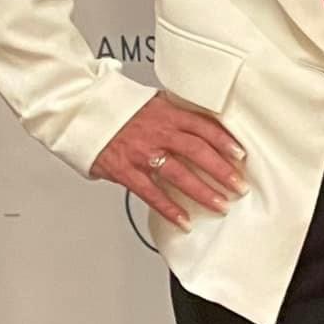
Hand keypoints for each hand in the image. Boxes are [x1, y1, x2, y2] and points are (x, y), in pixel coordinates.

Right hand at [91, 94, 245, 229]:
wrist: (83, 113)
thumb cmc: (120, 110)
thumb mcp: (153, 103)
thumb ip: (177, 115)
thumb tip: (205, 125)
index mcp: (167, 114)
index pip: (203, 127)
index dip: (224, 141)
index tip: (241, 154)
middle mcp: (157, 132)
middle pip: (197, 151)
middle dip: (221, 171)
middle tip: (239, 186)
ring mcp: (142, 153)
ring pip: (179, 174)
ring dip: (203, 192)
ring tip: (221, 205)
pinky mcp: (125, 171)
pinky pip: (151, 193)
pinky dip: (169, 209)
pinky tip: (184, 220)